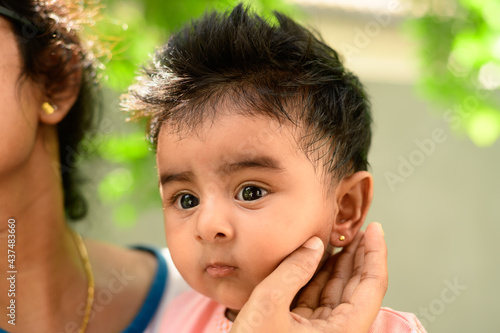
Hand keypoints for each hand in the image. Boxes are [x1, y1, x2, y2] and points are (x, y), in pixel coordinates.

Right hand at [231, 222, 386, 332]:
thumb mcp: (268, 305)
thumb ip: (293, 271)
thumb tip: (314, 244)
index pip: (372, 286)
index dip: (375, 254)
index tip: (374, 229)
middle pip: (358, 288)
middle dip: (358, 256)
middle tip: (358, 229)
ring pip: (338, 293)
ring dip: (339, 266)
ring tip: (340, 240)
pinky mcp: (304, 332)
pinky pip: (318, 300)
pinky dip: (318, 278)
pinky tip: (317, 260)